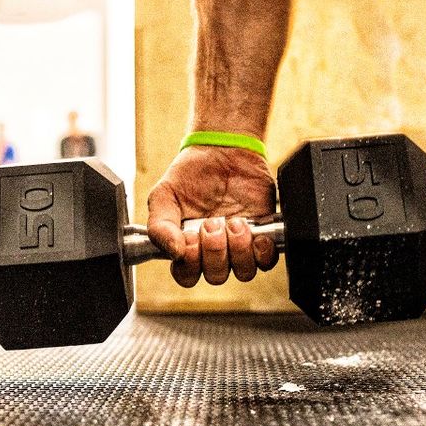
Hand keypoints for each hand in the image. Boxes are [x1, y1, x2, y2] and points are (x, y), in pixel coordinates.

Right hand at [147, 146, 278, 286]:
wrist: (223, 150)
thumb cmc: (191, 174)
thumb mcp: (165, 195)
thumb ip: (159, 226)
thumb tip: (174, 252)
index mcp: (187, 247)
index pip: (187, 275)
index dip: (190, 264)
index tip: (190, 237)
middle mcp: (213, 251)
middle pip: (216, 276)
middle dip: (215, 251)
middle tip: (212, 222)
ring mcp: (238, 245)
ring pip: (243, 272)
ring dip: (239, 250)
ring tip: (235, 223)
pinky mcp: (262, 234)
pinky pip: (266, 260)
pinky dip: (262, 251)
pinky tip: (256, 233)